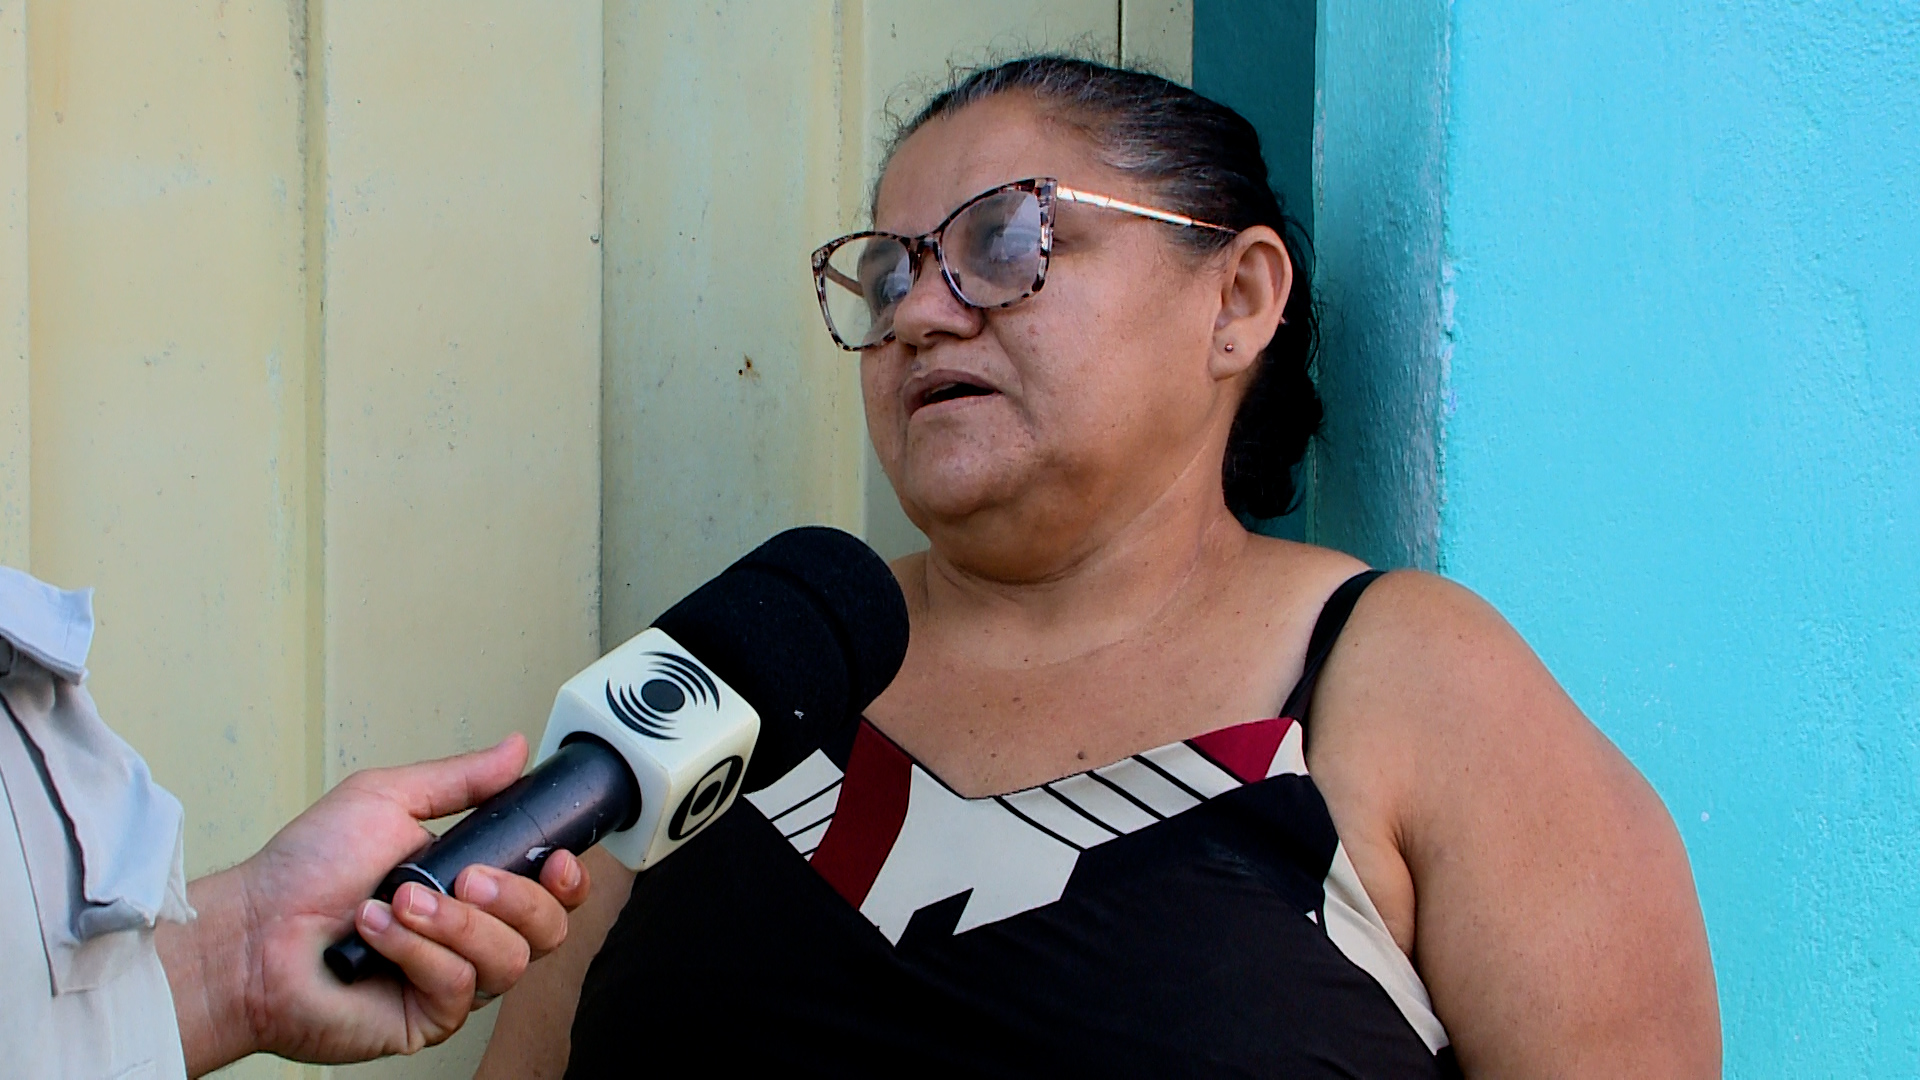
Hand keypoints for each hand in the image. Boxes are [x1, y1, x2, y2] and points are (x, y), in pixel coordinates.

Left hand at [160, 735, 593, 1073]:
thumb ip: (460, 779)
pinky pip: (459, 986)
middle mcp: (470, 936)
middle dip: (514, 898)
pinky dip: (416, 951)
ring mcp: (451, 980)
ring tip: (400, 901)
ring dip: (454, 924)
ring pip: (509, 960)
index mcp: (472, 885)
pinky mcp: (427, 1018)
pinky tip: (378, 931)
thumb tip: (514, 750)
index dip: (568, 880)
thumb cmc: (303, 872)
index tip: (556, 860)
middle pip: (548, 930)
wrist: (252, 932)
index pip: (552, 893)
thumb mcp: (387, 800)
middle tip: (465, 878)